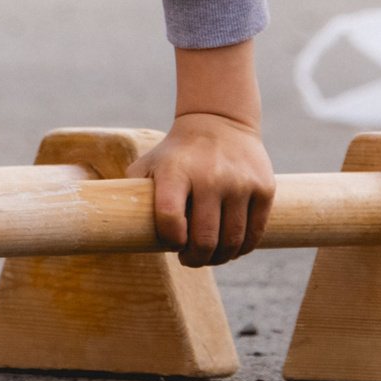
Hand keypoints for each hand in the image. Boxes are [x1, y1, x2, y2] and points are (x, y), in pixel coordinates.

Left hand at [130, 110, 274, 266]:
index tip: (173, 243)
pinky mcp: (264, 188)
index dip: (171, 242)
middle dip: (195, 259)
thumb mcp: (148, 165)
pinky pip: (255, 234)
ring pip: (232, 242)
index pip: (170, 222)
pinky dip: (242, 248)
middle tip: (190, 258)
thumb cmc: (176, 155)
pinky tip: (231, 247)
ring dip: (219, 258)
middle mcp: (210, 177)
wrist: (220, 122)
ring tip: (210, 255)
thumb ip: (131, 196)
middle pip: (205, 240)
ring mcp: (240, 183)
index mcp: (176, 173)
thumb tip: (116, 232)